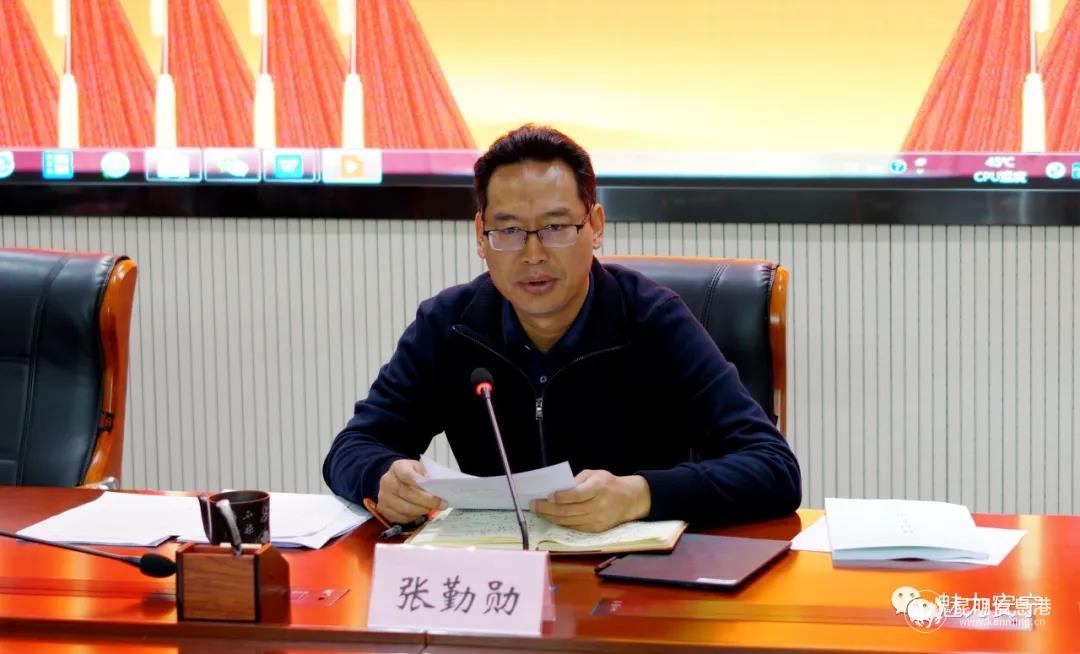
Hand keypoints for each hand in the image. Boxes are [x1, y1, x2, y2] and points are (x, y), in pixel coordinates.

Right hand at [376, 459, 445, 523]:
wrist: (394, 480)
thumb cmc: (411, 475)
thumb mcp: (419, 468)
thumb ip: (426, 476)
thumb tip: (438, 489)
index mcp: (397, 468)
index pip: (407, 475)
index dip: (422, 484)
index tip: (437, 491)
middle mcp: (387, 481)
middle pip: (408, 494)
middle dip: (427, 501)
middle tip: (441, 504)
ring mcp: (384, 496)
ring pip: (405, 508)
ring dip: (421, 510)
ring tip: (430, 508)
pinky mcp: (383, 509)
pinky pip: (401, 517)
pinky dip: (413, 517)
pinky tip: (419, 512)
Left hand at [530, 469, 650, 531]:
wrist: (629, 500)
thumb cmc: (608, 484)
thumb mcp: (594, 474)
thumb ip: (577, 481)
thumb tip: (557, 489)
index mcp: (599, 488)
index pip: (577, 494)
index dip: (562, 496)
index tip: (548, 495)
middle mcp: (598, 506)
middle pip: (569, 510)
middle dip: (548, 509)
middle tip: (533, 505)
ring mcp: (597, 520)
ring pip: (569, 521)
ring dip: (551, 517)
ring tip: (538, 512)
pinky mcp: (596, 529)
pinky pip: (574, 527)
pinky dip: (560, 523)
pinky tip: (551, 518)